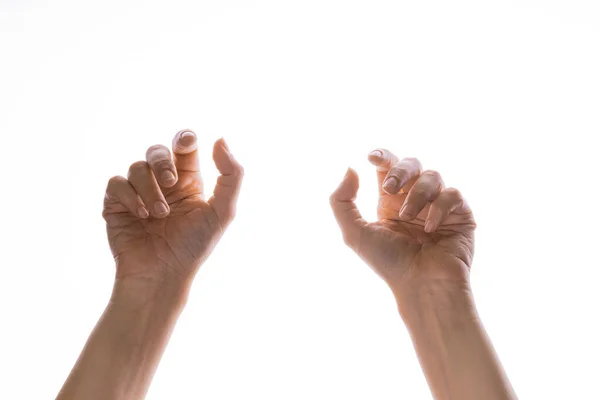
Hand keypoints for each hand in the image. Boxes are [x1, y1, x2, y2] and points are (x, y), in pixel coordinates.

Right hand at [102, 130, 242, 287]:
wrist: (162, 275)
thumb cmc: (194, 247)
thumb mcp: (222, 212)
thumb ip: (231, 176)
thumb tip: (220, 138)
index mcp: (188, 181)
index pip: (184, 148)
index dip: (185, 138)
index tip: (187, 142)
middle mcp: (162, 184)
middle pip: (157, 151)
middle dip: (164, 162)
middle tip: (172, 182)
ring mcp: (138, 192)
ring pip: (137, 166)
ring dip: (150, 188)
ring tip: (159, 214)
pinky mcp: (116, 204)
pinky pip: (116, 183)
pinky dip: (130, 196)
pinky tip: (142, 216)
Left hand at [330, 149, 475, 299]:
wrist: (421, 286)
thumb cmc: (388, 264)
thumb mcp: (354, 233)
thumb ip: (342, 201)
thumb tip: (350, 168)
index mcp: (391, 202)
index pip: (388, 168)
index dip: (382, 156)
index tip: (371, 157)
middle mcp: (415, 200)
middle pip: (411, 164)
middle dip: (400, 171)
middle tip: (390, 189)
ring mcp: (438, 206)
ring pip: (432, 175)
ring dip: (417, 194)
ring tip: (408, 218)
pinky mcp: (461, 214)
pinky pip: (452, 194)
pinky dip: (439, 208)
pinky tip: (430, 229)